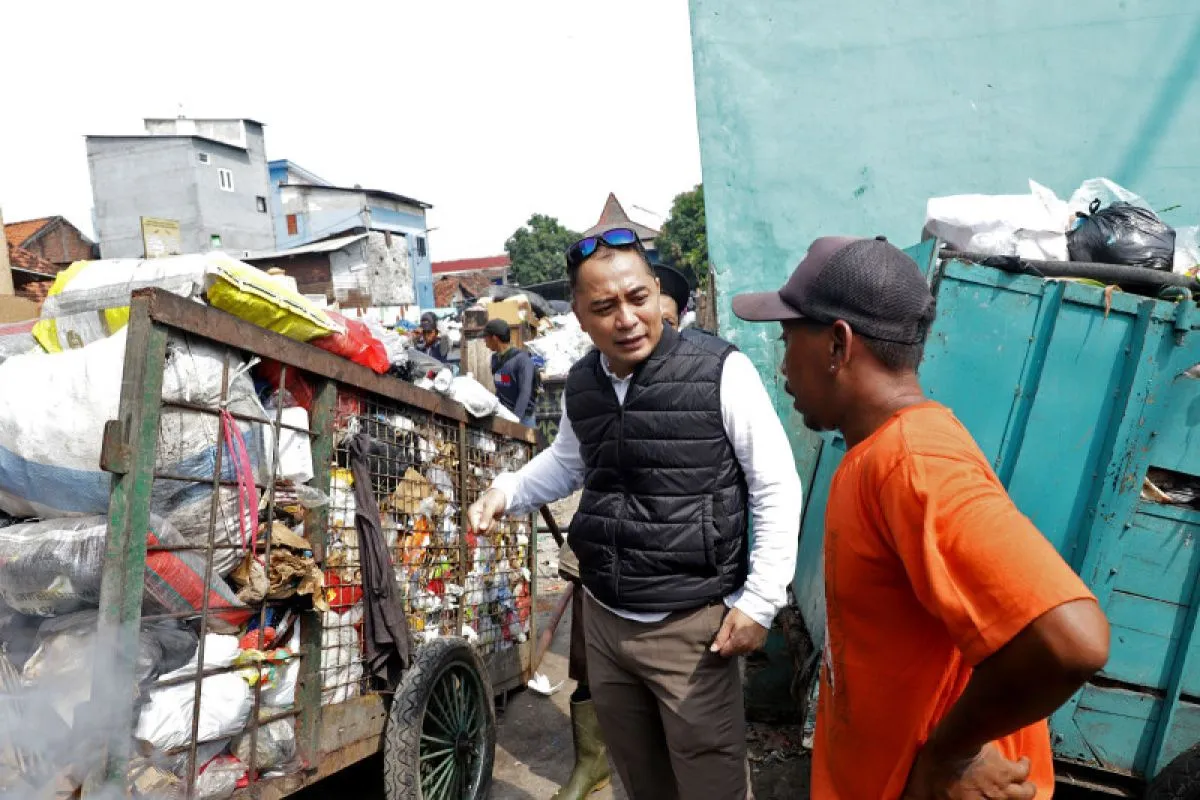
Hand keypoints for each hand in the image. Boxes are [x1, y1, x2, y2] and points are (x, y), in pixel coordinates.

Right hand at [467, 489, 506, 533]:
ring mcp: (478, 522)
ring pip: (483, 533)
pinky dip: (492, 528)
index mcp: (471, 513)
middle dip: (488, 527)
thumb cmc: (495, 499)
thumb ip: (486, 517)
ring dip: (491, 527)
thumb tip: (481, 528)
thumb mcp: (492, 506)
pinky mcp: (483, 525)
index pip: (474, 528)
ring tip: (493, 518)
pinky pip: (487, 532)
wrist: (501, 498)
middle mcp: (473, 519)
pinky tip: (493, 520)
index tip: (490, 519)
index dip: (483, 527)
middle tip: (492, 518)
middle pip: (478, 532)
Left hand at [709, 608, 768, 656]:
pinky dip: (748, 644)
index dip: (722, 645)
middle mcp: (747, 648)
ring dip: (739, 645)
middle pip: (733, 653)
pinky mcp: (761, 645)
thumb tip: (713, 650)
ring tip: (741, 632)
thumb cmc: (741, 613)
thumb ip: (720, 637)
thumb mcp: (728, 622)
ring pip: (742, 651)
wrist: (759, 606)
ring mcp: (755, 647)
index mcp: (738, 643)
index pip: (725, 653)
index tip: (725, 636)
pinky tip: (748, 634)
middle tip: (733, 631)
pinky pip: (750, 648)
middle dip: (731, 645)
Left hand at [902, 742, 1035, 799]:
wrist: (953, 745)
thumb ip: (915, 796)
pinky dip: (1024, 766)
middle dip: (1012, 798)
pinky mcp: (1007, 770)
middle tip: (1010, 792)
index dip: (983, 798)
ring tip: (1025, 784)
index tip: (981, 796)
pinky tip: (1023, 760)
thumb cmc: (933, 766)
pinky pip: (1022, 771)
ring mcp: (1001, 789)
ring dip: (1026, 789)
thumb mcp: (920, 786)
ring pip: (1025, 793)